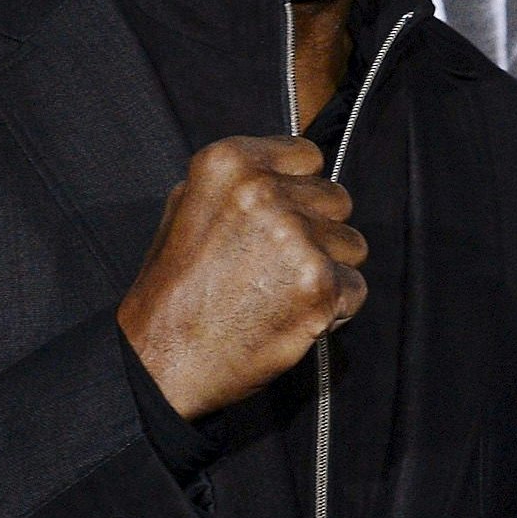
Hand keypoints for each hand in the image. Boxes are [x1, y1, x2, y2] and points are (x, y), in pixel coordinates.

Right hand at [116, 137, 366, 421]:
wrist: (160, 360)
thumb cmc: (174, 289)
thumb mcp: (186, 210)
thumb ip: (239, 183)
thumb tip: (289, 172)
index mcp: (230, 163)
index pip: (308, 156)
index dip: (299, 191)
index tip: (278, 219)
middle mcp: (264, 191)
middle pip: (337, 200)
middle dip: (317, 231)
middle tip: (274, 265)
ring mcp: (295, 238)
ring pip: (352, 245)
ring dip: (328, 270)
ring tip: (279, 292)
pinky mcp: (318, 284)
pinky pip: (355, 288)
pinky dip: (333, 308)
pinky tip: (291, 317)